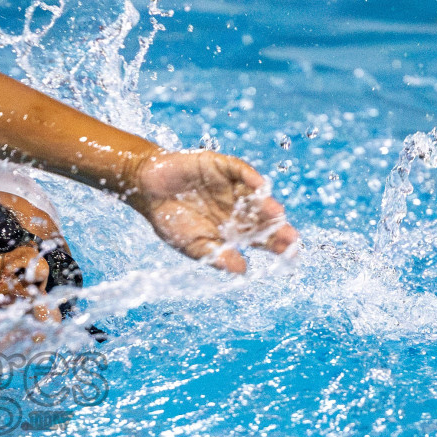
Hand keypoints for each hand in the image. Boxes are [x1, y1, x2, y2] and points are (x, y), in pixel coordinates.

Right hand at [130, 149, 298, 272]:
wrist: (146, 189)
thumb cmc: (169, 220)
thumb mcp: (191, 244)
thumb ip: (215, 255)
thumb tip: (241, 270)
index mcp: (233, 229)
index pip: (260, 238)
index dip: (275, 247)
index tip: (290, 259)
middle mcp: (237, 207)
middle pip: (263, 218)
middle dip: (277, 228)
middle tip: (291, 239)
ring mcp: (231, 186)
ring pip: (255, 196)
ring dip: (266, 204)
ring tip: (277, 215)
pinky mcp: (221, 166)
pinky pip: (241, 171)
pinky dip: (251, 178)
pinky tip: (261, 187)